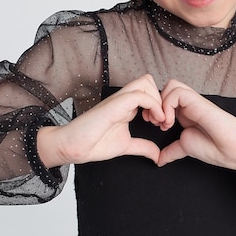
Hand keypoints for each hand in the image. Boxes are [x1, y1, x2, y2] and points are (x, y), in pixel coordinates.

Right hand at [38, 74, 164, 166]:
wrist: (73, 147)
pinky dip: (153, 105)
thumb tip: (157, 155)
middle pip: (149, 81)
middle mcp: (123, 99)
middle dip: (162, 99)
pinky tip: (153, 121)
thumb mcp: (126, 145)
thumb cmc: (94, 143)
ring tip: (158, 121)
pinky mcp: (114, 104)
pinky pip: (139, 95)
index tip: (163, 125)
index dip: (161, 104)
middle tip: (162, 121)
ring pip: (145, 82)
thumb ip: (142, 146)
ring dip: (158, 100)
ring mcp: (118, 100)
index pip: (149, 91)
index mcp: (126, 106)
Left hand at [157, 79, 235, 176]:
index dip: (155, 108)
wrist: (233, 150)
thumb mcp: (185, 147)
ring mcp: (194, 101)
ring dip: (161, 103)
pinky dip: (167, 106)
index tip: (155, 125)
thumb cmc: (215, 148)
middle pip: (167, 87)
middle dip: (155, 103)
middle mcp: (189, 104)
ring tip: (165, 122)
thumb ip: (171, 150)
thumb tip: (159, 159)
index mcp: (185, 112)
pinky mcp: (198, 101)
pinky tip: (170, 122)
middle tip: (155, 122)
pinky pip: (176, 92)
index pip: (165, 97)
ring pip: (171, 85)